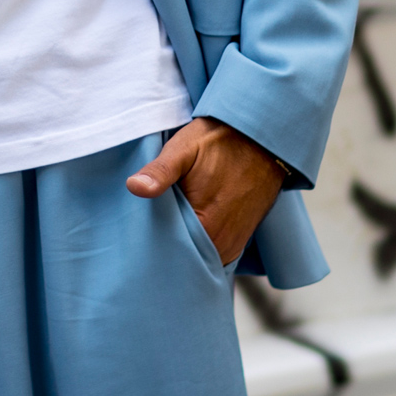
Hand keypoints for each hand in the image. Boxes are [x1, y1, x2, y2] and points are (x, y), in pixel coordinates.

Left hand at [127, 118, 286, 265]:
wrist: (262, 138)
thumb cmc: (220, 141)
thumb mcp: (184, 149)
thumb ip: (160, 171)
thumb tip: (134, 187)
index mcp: (205, 225)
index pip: (167, 251)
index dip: (149, 241)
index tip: (136, 230)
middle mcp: (222, 243)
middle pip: (183, 256)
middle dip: (165, 246)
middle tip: (147, 228)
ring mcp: (232, 244)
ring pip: (198, 255)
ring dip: (183, 245)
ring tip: (168, 226)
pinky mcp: (238, 240)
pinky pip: (212, 252)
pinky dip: (199, 244)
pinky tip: (187, 228)